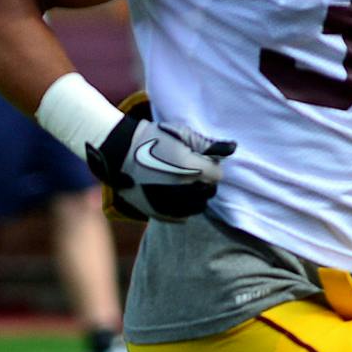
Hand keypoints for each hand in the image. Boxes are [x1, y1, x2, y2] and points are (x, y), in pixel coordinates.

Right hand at [86, 103, 235, 222]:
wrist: (118, 151)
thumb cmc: (151, 138)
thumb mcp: (181, 134)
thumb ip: (208, 144)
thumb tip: (233, 147)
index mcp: (192, 168)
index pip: (217, 175)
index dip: (210, 167)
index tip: (201, 161)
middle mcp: (184, 188)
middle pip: (209, 192)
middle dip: (205, 183)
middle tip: (192, 173)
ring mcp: (170, 203)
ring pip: (196, 208)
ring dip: (195, 198)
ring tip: (183, 185)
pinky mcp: (158, 213)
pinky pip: (180, 217)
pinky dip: (182, 210)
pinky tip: (175, 197)